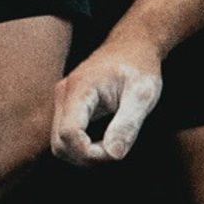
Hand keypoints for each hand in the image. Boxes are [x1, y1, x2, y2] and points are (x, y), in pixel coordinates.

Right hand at [53, 38, 163, 164]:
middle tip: (116, 153)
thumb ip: (128, 125)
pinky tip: (104, 142)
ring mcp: (62, 100)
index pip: (70, 134)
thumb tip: (113, 155)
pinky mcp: (67, 106)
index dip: (91, 153)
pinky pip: (65, 137)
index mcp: (79, 89)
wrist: (133, 45)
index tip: (116, 153)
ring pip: (60, 143)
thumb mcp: (143, 95)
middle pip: (60, 144)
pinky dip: (82, 147)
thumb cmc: (140, 66)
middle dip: (86, 157)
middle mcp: (64, 94)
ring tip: (112, 146)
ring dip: (84, 155)